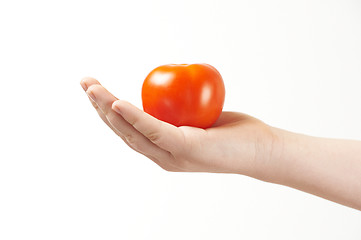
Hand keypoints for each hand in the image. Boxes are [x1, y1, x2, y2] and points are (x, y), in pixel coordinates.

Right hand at [80, 77, 277, 179]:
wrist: (261, 151)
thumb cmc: (234, 133)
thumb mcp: (202, 118)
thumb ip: (182, 111)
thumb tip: (174, 90)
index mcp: (163, 150)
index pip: (129, 130)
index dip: (108, 111)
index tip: (95, 90)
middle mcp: (162, 156)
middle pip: (122, 131)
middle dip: (99, 107)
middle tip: (85, 83)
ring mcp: (171, 156)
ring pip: (131, 131)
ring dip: (108, 108)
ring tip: (92, 88)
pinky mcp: (183, 150)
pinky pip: (153, 129)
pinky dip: (133, 115)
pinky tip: (117, 102)